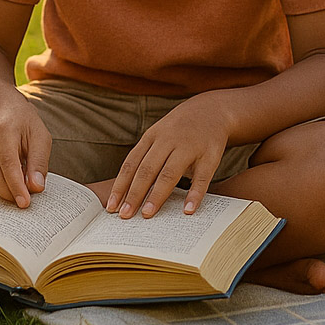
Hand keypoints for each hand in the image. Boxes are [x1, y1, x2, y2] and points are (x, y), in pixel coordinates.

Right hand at [0, 96, 50, 208]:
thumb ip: (39, 162)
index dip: (16, 185)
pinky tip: (7, 191)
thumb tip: (36, 188)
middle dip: (10, 193)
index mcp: (3, 130)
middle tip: (26, 202)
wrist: (7, 113)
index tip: (25, 202)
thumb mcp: (41, 139)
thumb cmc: (27, 127)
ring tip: (19, 193)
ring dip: (2, 195)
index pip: (8, 163)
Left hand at [107, 94, 231, 218]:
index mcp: (152, 136)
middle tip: (125, 215)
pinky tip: (187, 210)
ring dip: (158, 195)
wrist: (212, 109)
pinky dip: (194, 194)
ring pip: (170, 173)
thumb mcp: (159, 136)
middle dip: (134, 193)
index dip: (121, 185)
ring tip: (148, 214)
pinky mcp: (210, 155)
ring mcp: (189, 147)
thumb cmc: (179, 130)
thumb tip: (128, 193)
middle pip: (147, 169)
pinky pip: (202, 177)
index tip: (111, 206)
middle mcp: (168, 140)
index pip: (132, 163)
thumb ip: (146, 158)